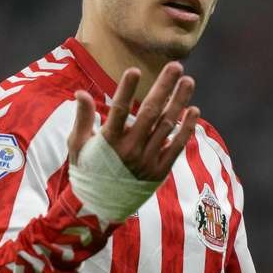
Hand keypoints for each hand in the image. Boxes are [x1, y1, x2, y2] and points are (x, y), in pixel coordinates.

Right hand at [67, 62, 199, 180]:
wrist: (99, 207)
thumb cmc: (87, 170)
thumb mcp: (78, 144)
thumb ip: (83, 118)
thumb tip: (80, 92)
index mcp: (108, 141)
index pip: (118, 110)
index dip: (126, 90)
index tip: (135, 70)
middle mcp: (129, 149)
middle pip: (150, 112)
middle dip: (163, 87)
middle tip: (175, 66)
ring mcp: (147, 160)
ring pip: (167, 126)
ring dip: (179, 101)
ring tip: (188, 81)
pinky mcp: (160, 171)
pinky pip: (177, 147)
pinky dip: (187, 129)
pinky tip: (194, 110)